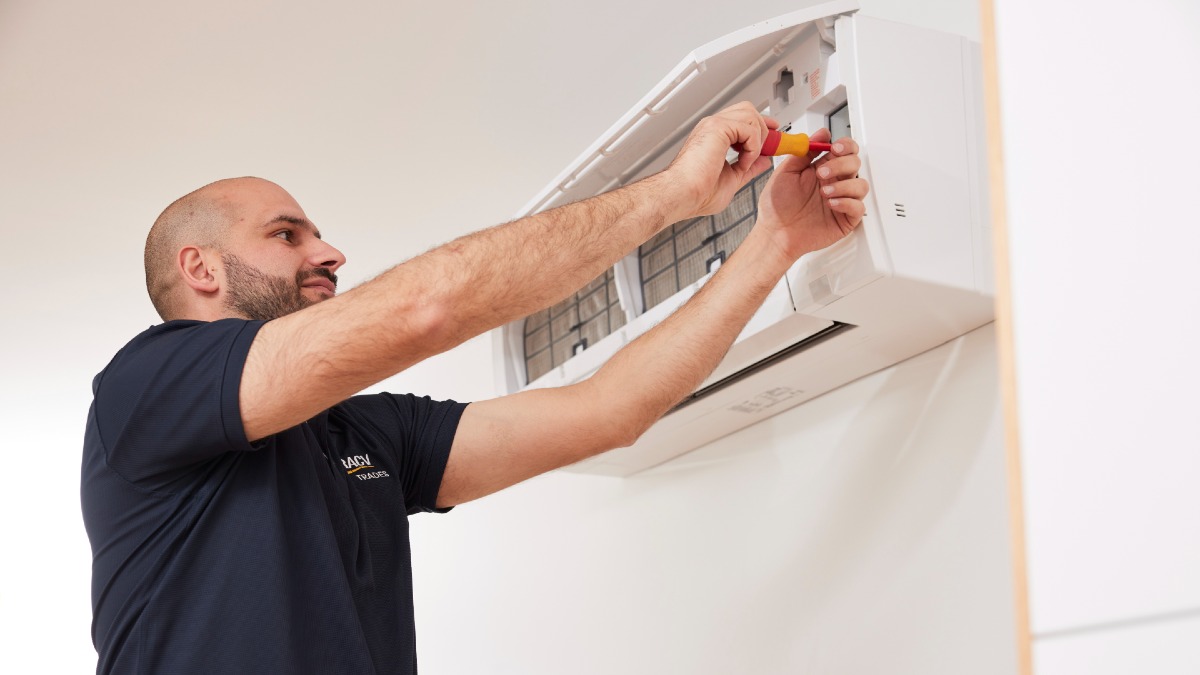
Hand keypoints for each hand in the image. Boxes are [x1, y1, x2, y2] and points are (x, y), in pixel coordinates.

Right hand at [665, 101, 776, 218]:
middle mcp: (713, 127)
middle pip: (748, 110)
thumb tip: (763, 161)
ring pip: (751, 114)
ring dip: (758, 138)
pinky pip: (749, 128)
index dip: (760, 125)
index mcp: (713, 137)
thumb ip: (749, 167)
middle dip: (763, 128)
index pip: (742, 119)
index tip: (772, 136)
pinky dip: (753, 147)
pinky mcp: (717, 127)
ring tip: (749, 159)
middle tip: (767, 149)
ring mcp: (714, 125)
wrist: (682, 195)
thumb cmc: (697, 193)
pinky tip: (743, 162)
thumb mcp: (732, 179)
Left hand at [755, 128, 868, 261]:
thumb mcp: (785, 172)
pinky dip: (847, 202)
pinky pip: (859, 207)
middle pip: (855, 163)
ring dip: (844, 185)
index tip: (834, 148)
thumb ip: (803, 152)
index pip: (845, 150)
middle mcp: (834, 183)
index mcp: (822, 169)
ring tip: (824, 192)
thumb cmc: (777, 207)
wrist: (774, 233)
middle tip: (821, 173)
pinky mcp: (845, 219)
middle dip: (841, 164)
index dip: (845, 145)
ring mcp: (841, 200)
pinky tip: (831, 203)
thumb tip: (821, 133)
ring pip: (861, 185)